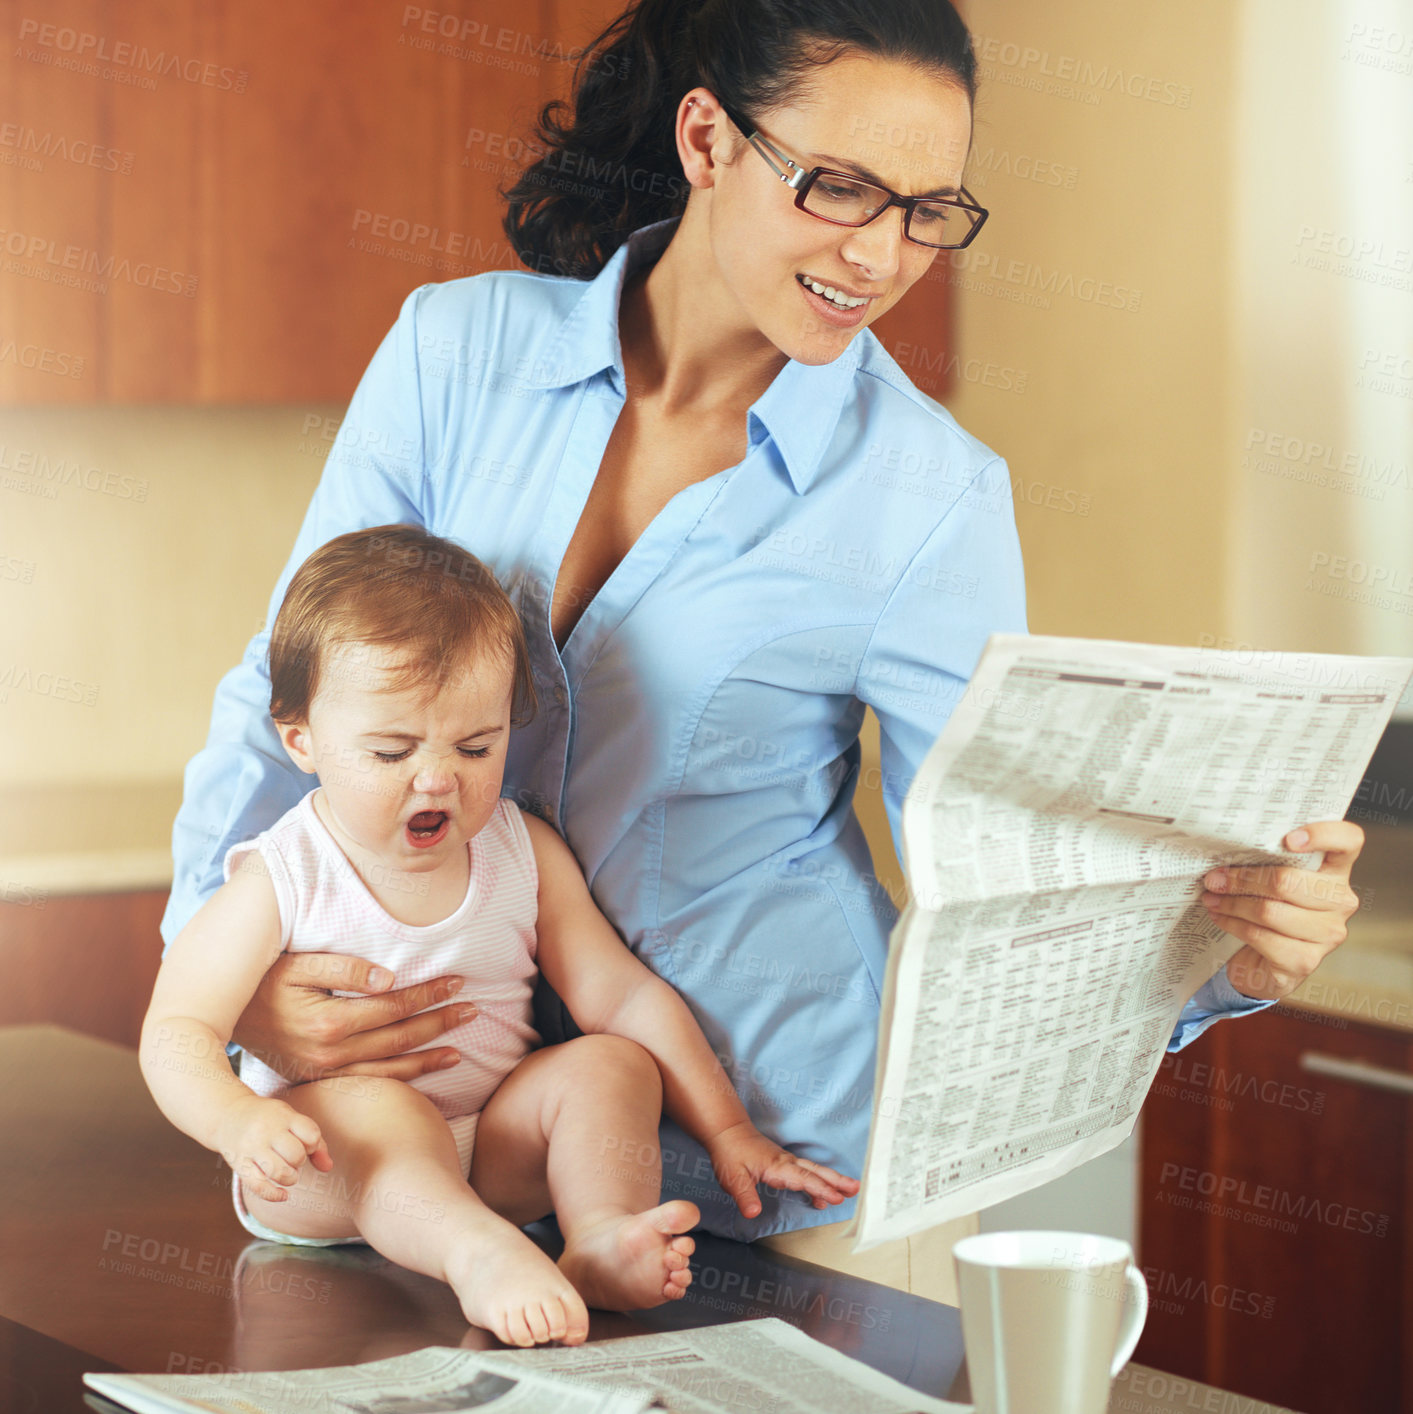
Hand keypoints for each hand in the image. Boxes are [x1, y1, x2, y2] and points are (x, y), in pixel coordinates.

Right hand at [218, 1095, 331, 1203]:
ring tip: (288, 1172)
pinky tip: (283, 1195)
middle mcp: (266, 1131)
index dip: (313, 1144)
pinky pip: (258, 1186)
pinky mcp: (239, 1164)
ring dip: (290, 1178)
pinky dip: (274, 1195)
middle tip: (292, 1157)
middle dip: (300, 1161)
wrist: (228, 1114)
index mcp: (283, 1116)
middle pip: (296, 1155)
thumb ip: (314, 1141)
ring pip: (279, 1172)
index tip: (305, 1143)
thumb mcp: (292, 1120)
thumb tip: (328, 1168)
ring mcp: (251, 1148)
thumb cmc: (269, 1119)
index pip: (311, 1134)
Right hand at [232, 952, 475, 1082]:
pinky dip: (406, 1077)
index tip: (457, 981)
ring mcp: (328, 1072)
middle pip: (400, 1038)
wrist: (222, 1019)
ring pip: (392, 1068)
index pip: (394, 1007)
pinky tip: (429, 1069)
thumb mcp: (298, 965)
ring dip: (430, 1055)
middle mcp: (331, 1053)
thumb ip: (344, 969)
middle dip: (440, 1023)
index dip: (428, 994)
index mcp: (329, 1021)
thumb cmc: (265, 981)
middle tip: (472, 1009)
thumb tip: (390, 978)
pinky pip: (374, 1082)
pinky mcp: (323, 1081)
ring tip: (462, 1047)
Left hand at [705, 1121, 860, 1219]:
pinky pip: (806, 1173)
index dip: (820, 1189)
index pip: (804, 1179)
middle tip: (856, 1189)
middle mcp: (786, 1162)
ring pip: (813, 1171)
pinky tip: (820, 1195)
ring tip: (850, 1190)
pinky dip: (817, 1182)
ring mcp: (786, 1161)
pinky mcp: (783, 1163)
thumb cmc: (730, 1152)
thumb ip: (745, 1196)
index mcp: (777, 1166)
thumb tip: (753, 1214)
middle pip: (816, 1172)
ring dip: (832, 1180)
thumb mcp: (733, 1177)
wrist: (728, 1132)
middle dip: (836, 1181)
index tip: (836, 1198)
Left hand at [1201, 820, 1363, 1000]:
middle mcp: (1340, 901)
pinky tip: (1220, 917)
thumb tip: (1225, 848)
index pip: (1348, 841)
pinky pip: (1261, 936)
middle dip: (1242, 879)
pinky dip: (1233, 924)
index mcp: (1335, 871)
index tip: (1287, 839)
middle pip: (1287, 881)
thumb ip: (1263, 859)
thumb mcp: (1268, 879)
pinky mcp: (1306, 960)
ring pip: (1269, 911)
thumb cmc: (1267, 907)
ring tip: (1211, 898)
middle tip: (1214, 879)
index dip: (1324, 835)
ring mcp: (1328, 933)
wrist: (1262, 961)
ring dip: (1232, 904)